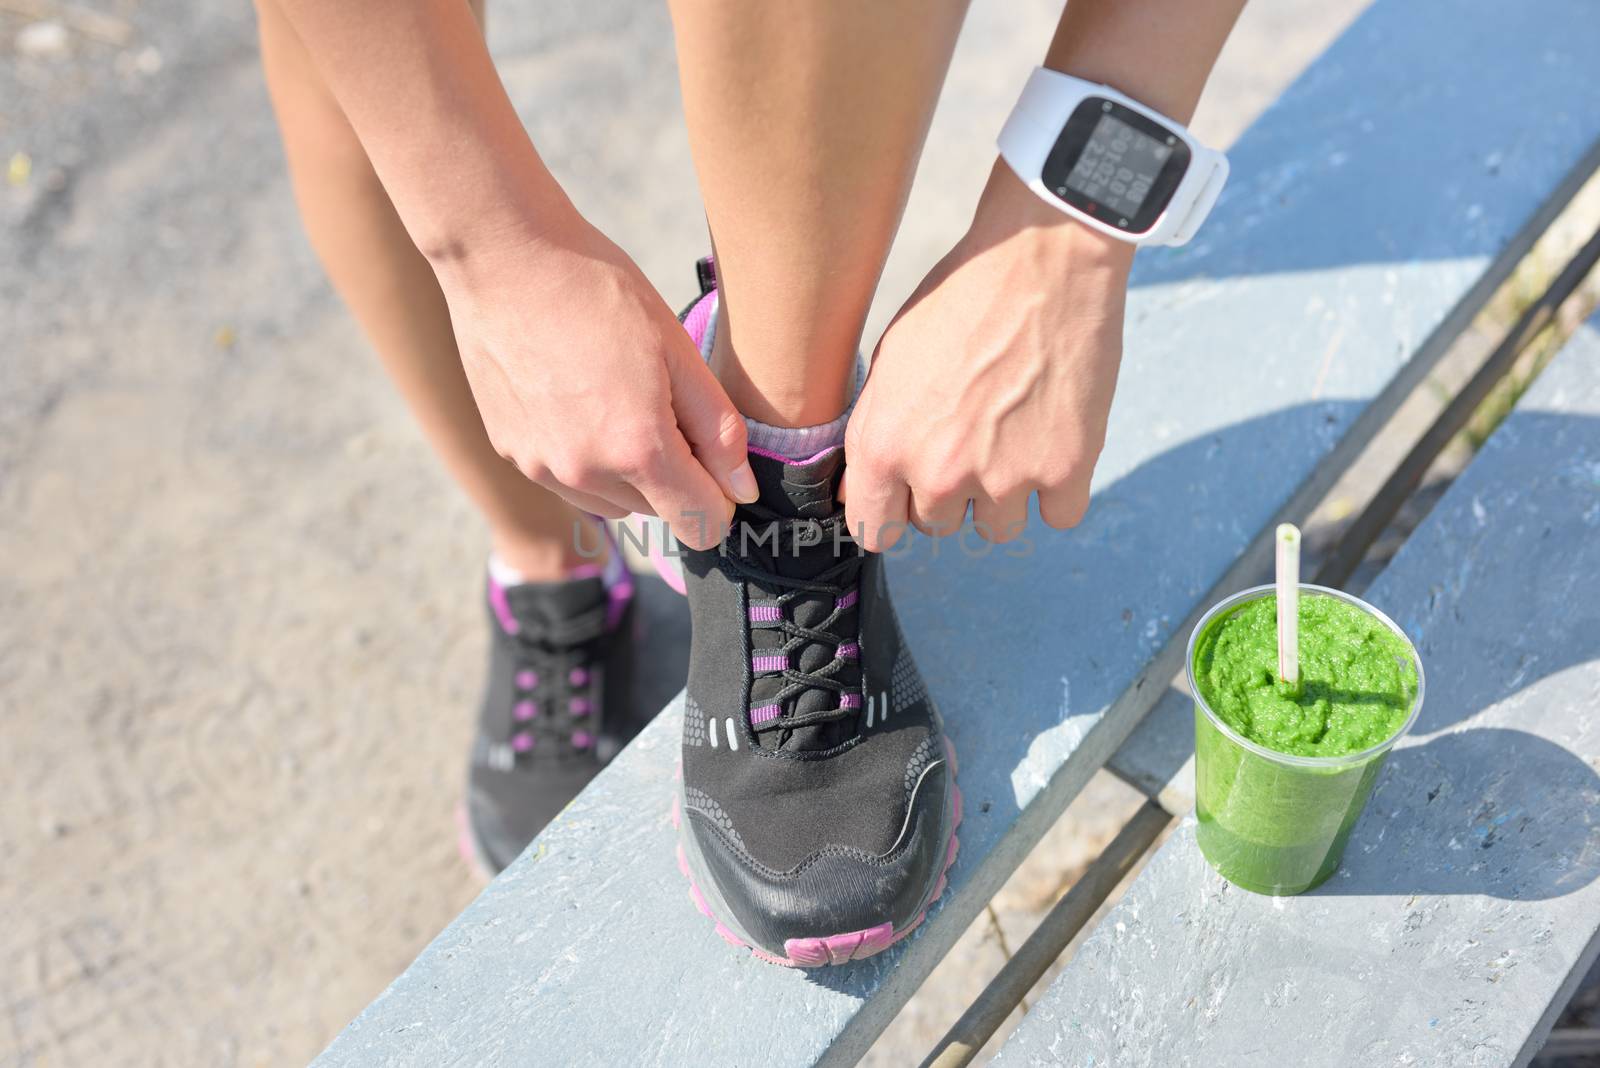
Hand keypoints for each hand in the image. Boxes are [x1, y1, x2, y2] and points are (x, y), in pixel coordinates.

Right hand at [434, 212, 755, 549]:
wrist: (503, 256)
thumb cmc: (597, 291)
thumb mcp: (678, 350)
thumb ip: (718, 429)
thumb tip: (742, 491)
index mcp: (638, 449)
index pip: (699, 525)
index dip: (718, 498)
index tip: (713, 457)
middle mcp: (585, 473)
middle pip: (655, 512)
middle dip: (671, 474)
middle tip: (658, 399)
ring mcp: (540, 467)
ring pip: (610, 501)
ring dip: (626, 471)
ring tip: (614, 395)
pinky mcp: (509, 453)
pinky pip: (566, 479)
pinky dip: (583, 456)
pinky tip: (575, 397)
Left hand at [843, 162, 1132, 551]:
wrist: (1040, 258)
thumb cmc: (959, 299)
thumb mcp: (889, 361)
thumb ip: (873, 435)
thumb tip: (860, 493)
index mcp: (883, 447)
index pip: (876, 530)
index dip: (892, 511)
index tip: (907, 496)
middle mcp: (940, 474)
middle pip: (939, 526)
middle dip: (951, 491)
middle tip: (972, 433)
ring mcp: (1006, 478)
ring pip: (998, 528)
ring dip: (1004, 495)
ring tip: (1014, 432)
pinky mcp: (1066, 469)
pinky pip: (1057, 516)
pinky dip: (1058, 488)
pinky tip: (1052, 440)